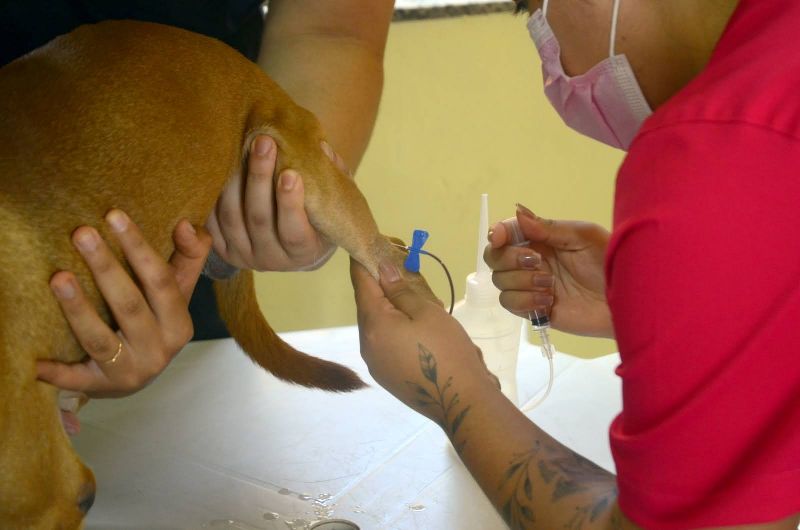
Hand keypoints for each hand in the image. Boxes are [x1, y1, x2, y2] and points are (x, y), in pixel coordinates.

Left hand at [37, 209, 211, 397]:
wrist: (140, 374)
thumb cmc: (155, 322)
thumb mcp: (177, 292)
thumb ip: (188, 257)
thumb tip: (186, 224)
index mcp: (179, 324)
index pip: (161, 281)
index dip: (138, 248)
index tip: (114, 215)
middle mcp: (159, 350)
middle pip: (130, 305)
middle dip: (105, 268)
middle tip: (81, 233)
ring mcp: (130, 372)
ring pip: (100, 339)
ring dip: (78, 309)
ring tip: (58, 277)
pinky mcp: (100, 387)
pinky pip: (75, 380)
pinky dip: (56, 373)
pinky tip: (35, 361)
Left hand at [206, 135, 348, 271]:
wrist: (296, 246)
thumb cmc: (319, 217)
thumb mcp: (334, 203)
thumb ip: (333, 178)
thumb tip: (321, 148)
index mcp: (303, 252)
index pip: (294, 232)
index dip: (290, 203)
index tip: (290, 173)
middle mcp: (272, 260)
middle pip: (259, 220)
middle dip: (259, 178)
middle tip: (263, 143)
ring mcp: (245, 257)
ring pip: (232, 218)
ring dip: (234, 180)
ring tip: (240, 146)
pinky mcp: (224, 250)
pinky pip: (212, 222)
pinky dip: (214, 195)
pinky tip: (220, 166)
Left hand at [350, 258, 498, 418]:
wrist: (462, 403)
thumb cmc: (447, 351)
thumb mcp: (427, 312)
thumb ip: (401, 289)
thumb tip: (382, 269)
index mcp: (373, 324)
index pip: (360, 282)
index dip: (366, 259)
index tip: (375, 243)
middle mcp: (366, 344)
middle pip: (368, 304)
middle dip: (383, 284)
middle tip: (405, 268)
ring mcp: (374, 363)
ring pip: (377, 324)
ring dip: (391, 308)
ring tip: (417, 298)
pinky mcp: (386, 376)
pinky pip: (385, 342)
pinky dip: (396, 328)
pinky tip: (418, 328)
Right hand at [485, 204, 613, 337]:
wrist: (627, 301)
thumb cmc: (610, 263)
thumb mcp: (583, 237)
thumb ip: (549, 227)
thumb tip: (518, 213)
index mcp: (541, 239)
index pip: (506, 233)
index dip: (497, 233)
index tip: (499, 237)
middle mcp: (531, 261)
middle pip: (494, 258)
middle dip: (510, 259)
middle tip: (537, 262)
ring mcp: (531, 287)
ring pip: (500, 282)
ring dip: (522, 282)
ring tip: (551, 286)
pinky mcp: (535, 310)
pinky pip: (511, 304)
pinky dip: (525, 301)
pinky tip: (548, 301)